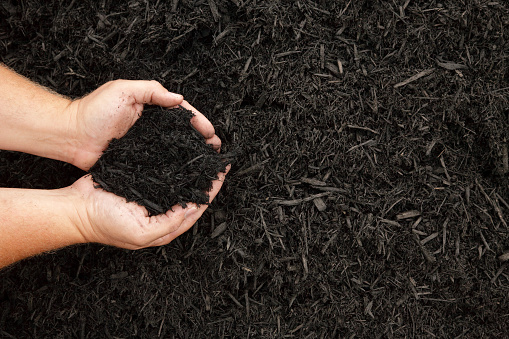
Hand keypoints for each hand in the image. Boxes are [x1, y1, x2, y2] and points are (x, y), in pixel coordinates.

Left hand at [66, 80, 221, 169]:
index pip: (181, 113)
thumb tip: (179, 99)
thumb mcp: (123, 90)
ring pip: (175, 148)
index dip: (198, 121)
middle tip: (216, 149)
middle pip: (182, 131)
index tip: (210, 132)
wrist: (71, 137)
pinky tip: (186, 173)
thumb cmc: (93, 111)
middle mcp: (151, 126)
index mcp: (150, 107)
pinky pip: (161, 161)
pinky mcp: (138, 159)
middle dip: (201, 139)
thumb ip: (151, 91)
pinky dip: (175, 166)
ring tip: (208, 162)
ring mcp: (146, 144)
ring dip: (192, 153)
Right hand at [70, 165, 228, 248]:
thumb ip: (167, 225)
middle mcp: (162, 211)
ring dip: (192, 171)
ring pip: (180, 183)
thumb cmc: (103, 224)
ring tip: (205, 155)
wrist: (76, 207)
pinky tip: (182, 155)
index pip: (197, 208)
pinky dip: (175, 165)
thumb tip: (190, 210)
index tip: (222, 174)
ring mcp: (152, 196)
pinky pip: (163, 174)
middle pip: (191, 194)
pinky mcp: (142, 182)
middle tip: (218, 161)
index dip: (211, 191)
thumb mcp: (139, 233)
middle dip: (207, 179)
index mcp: (165, 226)